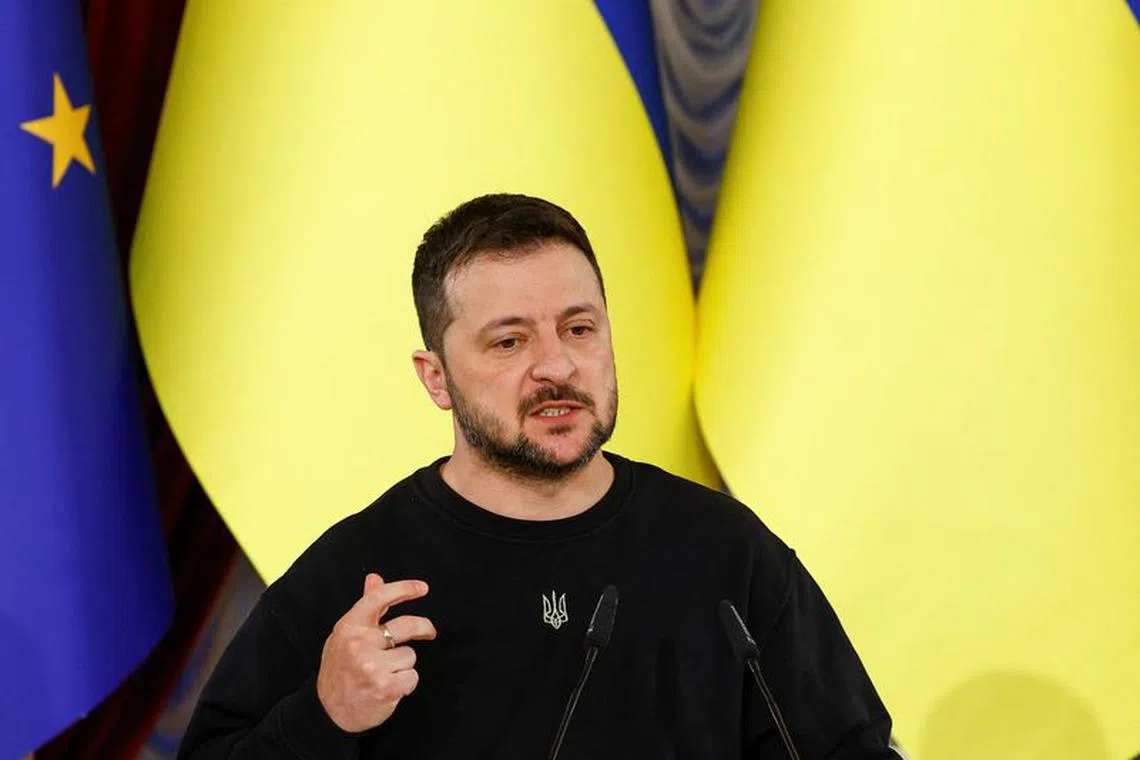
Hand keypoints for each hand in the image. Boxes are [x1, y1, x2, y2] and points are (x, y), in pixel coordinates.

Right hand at [316, 573, 435, 732]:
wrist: (328, 712)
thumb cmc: (339, 670)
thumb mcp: (345, 635)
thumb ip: (364, 606)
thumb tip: (375, 578)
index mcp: (349, 626)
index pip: (378, 598)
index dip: (403, 588)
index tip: (422, 588)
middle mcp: (359, 644)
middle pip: (406, 625)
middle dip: (424, 628)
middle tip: (429, 632)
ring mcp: (372, 666)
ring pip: (410, 655)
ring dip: (403, 666)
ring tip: (384, 674)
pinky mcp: (385, 687)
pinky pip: (412, 677)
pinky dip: (406, 684)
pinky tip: (389, 688)